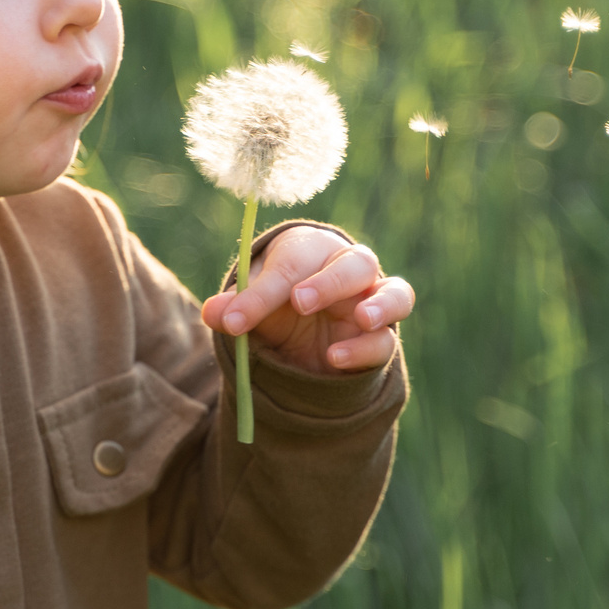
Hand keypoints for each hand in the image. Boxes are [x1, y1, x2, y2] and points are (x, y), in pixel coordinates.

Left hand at [198, 225, 413, 375]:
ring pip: (396, 293)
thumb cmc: (275, 305)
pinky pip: (386, 341)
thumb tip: (212, 312)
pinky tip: (335, 359)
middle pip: (356, 263)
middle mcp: (350, 269)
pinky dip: (366, 348)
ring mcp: (372, 304)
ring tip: (363, 318)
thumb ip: (235, 307)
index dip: (264, 289)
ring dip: (382, 305)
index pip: (294, 260)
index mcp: (312, 250)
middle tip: (300, 302)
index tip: (235, 319)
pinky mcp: (381, 339)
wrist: (299, 335)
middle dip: (329, 282)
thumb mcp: (251, 305)